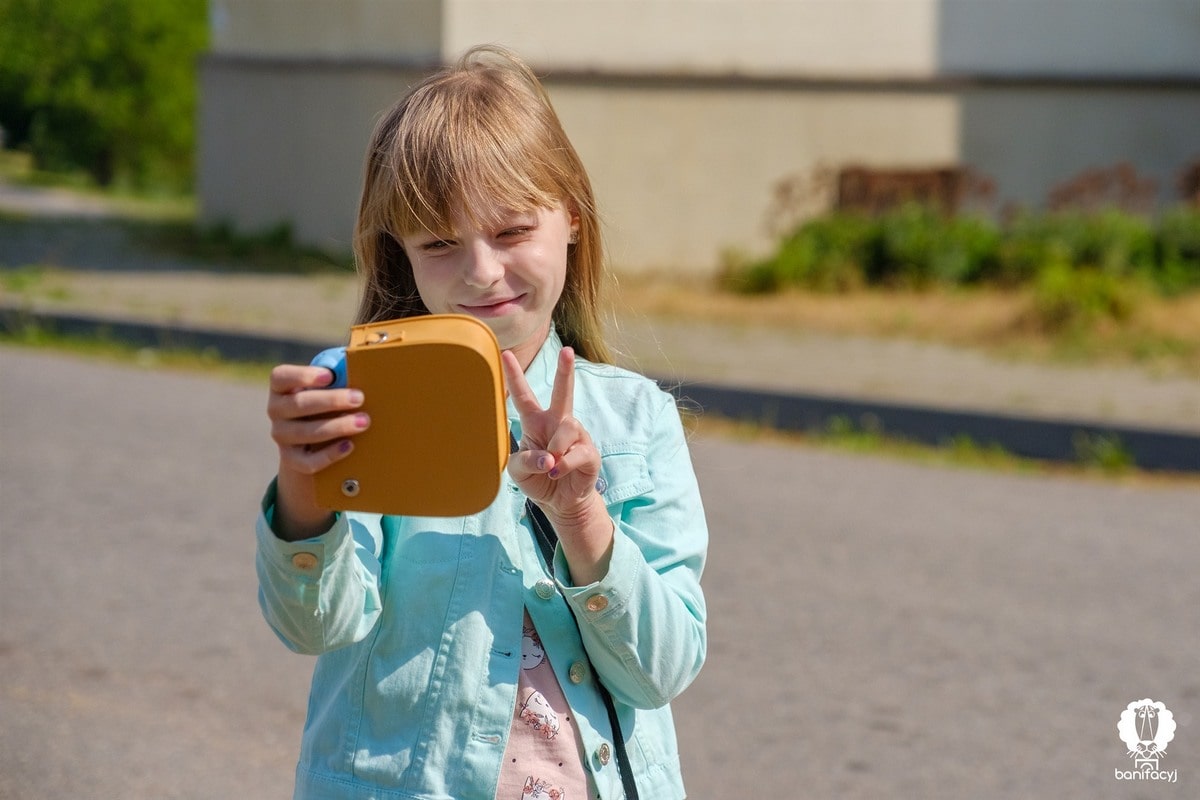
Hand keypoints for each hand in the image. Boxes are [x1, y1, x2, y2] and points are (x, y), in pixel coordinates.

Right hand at [266, 364, 369, 538]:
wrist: (313, 442)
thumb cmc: (326, 403)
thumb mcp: (328, 387)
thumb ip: (339, 376)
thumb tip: (361, 363)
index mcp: (281, 387)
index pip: (281, 377)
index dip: (303, 376)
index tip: (330, 376)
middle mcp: (276, 410)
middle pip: (298, 404)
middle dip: (331, 401)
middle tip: (359, 398)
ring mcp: (281, 436)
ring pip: (305, 433)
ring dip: (337, 426)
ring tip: (363, 422)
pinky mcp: (291, 459)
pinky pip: (308, 462)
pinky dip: (329, 454)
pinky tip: (349, 446)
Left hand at [502, 347, 613, 582]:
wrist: (560, 502)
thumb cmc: (538, 479)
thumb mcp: (519, 472)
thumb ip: (526, 460)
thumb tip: (549, 457)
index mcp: (536, 422)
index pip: (523, 396)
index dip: (514, 376)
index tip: (505, 354)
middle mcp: (558, 423)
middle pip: (562, 392)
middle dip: (565, 371)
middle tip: (566, 351)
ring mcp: (576, 436)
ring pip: (567, 428)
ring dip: (555, 448)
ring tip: (550, 465)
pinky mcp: (589, 453)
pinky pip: (577, 452)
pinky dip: (564, 464)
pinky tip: (558, 472)